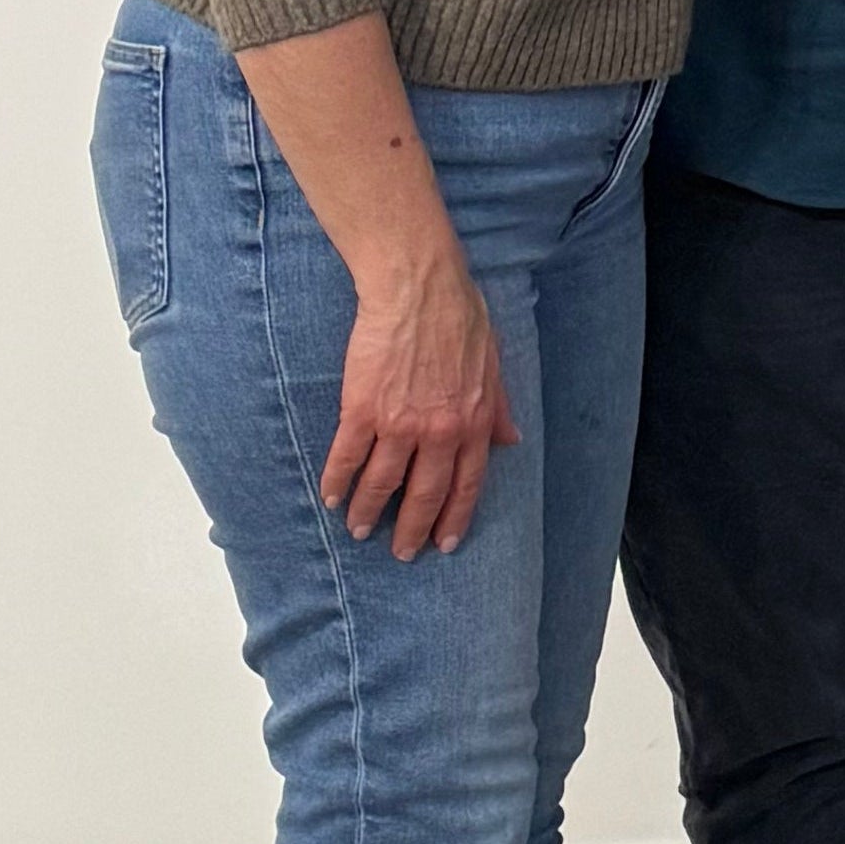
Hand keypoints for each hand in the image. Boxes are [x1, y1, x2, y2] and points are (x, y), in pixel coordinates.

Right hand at [322, 245, 519, 559]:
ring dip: (369, 512)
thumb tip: (511, 441)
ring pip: (382, 483)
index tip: (445, 543)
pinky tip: (332, 498)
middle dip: (412, 529)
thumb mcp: (495, 367)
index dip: (454, 517)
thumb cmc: (461, 320)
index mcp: (475, 421)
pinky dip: (338, 482)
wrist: (420, 290)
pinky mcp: (362, 410)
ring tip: (360, 531)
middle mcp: (439, 430)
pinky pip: (348, 458)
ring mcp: (399, 423)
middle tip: (402, 554)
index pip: (467, 484)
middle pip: (424, 494)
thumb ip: (500, 409)